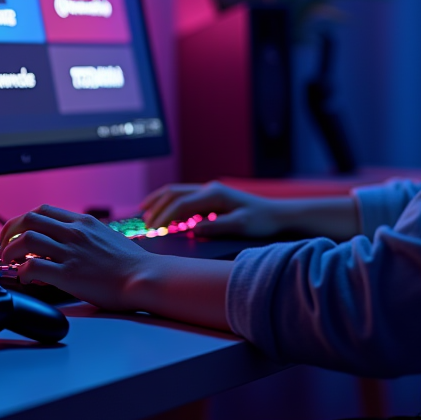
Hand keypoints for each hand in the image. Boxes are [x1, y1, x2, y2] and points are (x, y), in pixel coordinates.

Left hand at [0, 205, 150, 310]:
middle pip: (28, 219)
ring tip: (9, 262)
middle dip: (9, 232)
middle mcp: (74, 232)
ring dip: (10, 251)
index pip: (43, 211)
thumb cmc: (131, 263)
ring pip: (26, 239)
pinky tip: (25, 279)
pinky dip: (22, 273)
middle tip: (5, 247)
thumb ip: (86, 235)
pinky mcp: (69, 274)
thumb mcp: (106, 237)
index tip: (17, 235)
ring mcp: (71, 252)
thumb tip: (69, 241)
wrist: (144, 277)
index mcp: (83, 222)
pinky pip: (33, 267)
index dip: (23, 221)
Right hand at [140, 181, 288, 237]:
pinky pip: (184, 197)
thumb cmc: (261, 221)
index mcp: (214, 194)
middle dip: (156, 206)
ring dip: (160, 201)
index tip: (153, 230)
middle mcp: (209, 189)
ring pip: (177, 191)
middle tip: (143, 222)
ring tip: (144, 212)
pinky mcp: (211, 197)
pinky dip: (170, 203)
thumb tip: (193, 229)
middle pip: (174, 193)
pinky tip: (164, 213)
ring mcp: (210, 191)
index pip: (181, 204)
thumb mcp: (241, 226)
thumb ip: (216, 227)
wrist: (277, 214)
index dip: (165, 217)